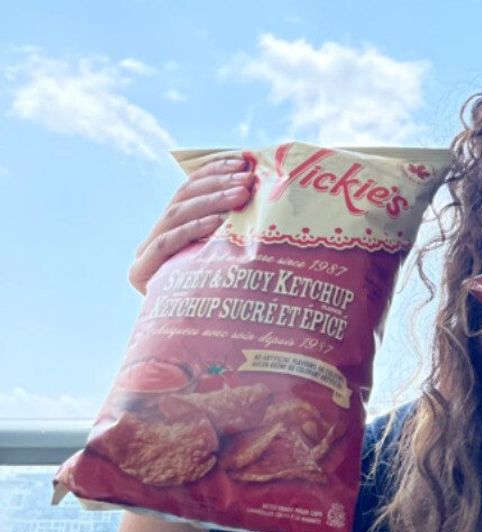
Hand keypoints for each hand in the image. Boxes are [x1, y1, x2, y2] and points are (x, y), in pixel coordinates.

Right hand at [130, 157, 254, 293]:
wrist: (203, 346)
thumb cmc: (230, 298)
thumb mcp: (232, 256)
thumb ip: (235, 227)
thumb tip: (265, 188)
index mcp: (172, 228)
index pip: (189, 189)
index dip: (214, 171)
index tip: (242, 161)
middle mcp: (155, 239)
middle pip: (183, 199)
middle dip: (217, 184)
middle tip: (248, 179)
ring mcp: (146, 256)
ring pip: (175, 215)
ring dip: (211, 201)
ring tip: (241, 194)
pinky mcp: (142, 275)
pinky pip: (166, 245)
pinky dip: (193, 230)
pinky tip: (219, 223)